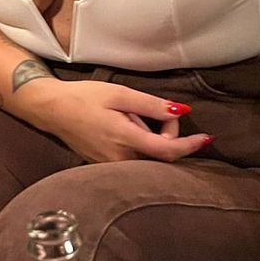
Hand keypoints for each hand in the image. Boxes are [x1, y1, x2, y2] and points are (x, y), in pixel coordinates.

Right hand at [30, 80, 209, 163]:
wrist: (51, 109)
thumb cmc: (84, 97)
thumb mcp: (119, 93)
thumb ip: (151, 105)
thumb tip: (181, 111)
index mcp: (125, 139)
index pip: (167, 151)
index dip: (190, 145)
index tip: (208, 138)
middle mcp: (120, 159)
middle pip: (161, 153)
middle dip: (167, 132)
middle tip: (154, 110)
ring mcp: (112, 166)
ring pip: (148, 156)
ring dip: (151, 137)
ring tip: (129, 116)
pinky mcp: (106, 167)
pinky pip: (135, 158)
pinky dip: (140, 143)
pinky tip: (123, 126)